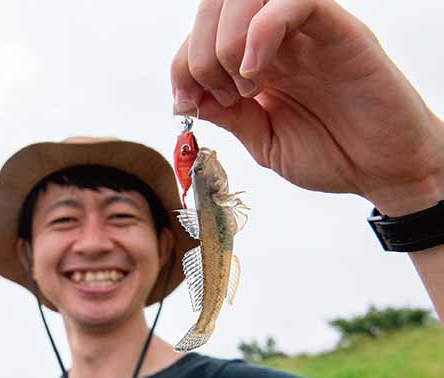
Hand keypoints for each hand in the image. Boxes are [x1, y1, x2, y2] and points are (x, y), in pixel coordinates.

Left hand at [170, 0, 443, 215]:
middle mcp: (277, 38)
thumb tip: (185, 99)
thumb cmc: (332, 154)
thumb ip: (227, 117)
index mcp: (256, 60)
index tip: (186, 104)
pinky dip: (261, 29)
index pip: (200, 35)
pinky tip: (255, 72)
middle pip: (216, 5)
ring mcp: (306, 31)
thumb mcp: (264, 141)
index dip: (180, 65)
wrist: (385, 171)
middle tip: (218, 96)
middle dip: (198, 51)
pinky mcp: (339, 30)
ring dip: (225, 41)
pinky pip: (294, 0)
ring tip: (243, 89)